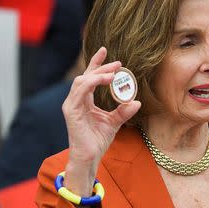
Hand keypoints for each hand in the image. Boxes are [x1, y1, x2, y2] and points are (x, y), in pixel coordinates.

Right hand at [62, 47, 140, 189]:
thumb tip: (137, 101)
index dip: (96, 63)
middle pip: (86, 76)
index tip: (106, 51)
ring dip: (98, 74)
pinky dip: (93, 83)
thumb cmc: (98, 141)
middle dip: (101, 67)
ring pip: (82, 81)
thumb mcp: (115, 122)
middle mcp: (76, 100)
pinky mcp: (71, 111)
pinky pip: (81, 91)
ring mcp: (72, 105)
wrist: (89, 157)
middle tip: (118, 63)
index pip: (89, 77)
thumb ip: (123, 111)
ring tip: (114, 73)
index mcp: (84, 101)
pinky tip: (106, 80)